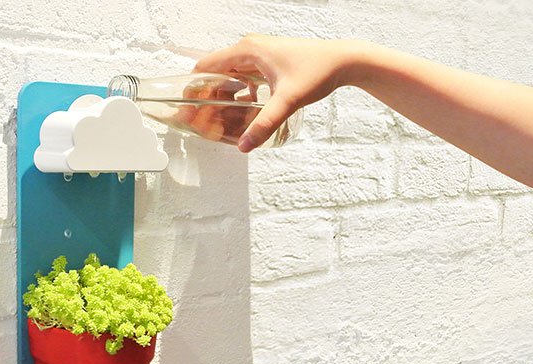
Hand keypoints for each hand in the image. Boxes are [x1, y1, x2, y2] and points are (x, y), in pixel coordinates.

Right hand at [195, 35, 360, 151]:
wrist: (344, 61)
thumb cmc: (317, 71)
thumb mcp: (287, 101)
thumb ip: (263, 124)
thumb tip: (243, 146)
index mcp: (246, 50)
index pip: (205, 67)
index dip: (194, 88)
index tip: (188, 109)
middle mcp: (248, 49)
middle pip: (214, 73)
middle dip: (207, 96)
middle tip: (202, 120)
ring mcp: (258, 54)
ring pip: (229, 76)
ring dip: (222, 96)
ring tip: (218, 118)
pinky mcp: (267, 62)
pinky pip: (243, 78)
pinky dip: (238, 93)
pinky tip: (244, 111)